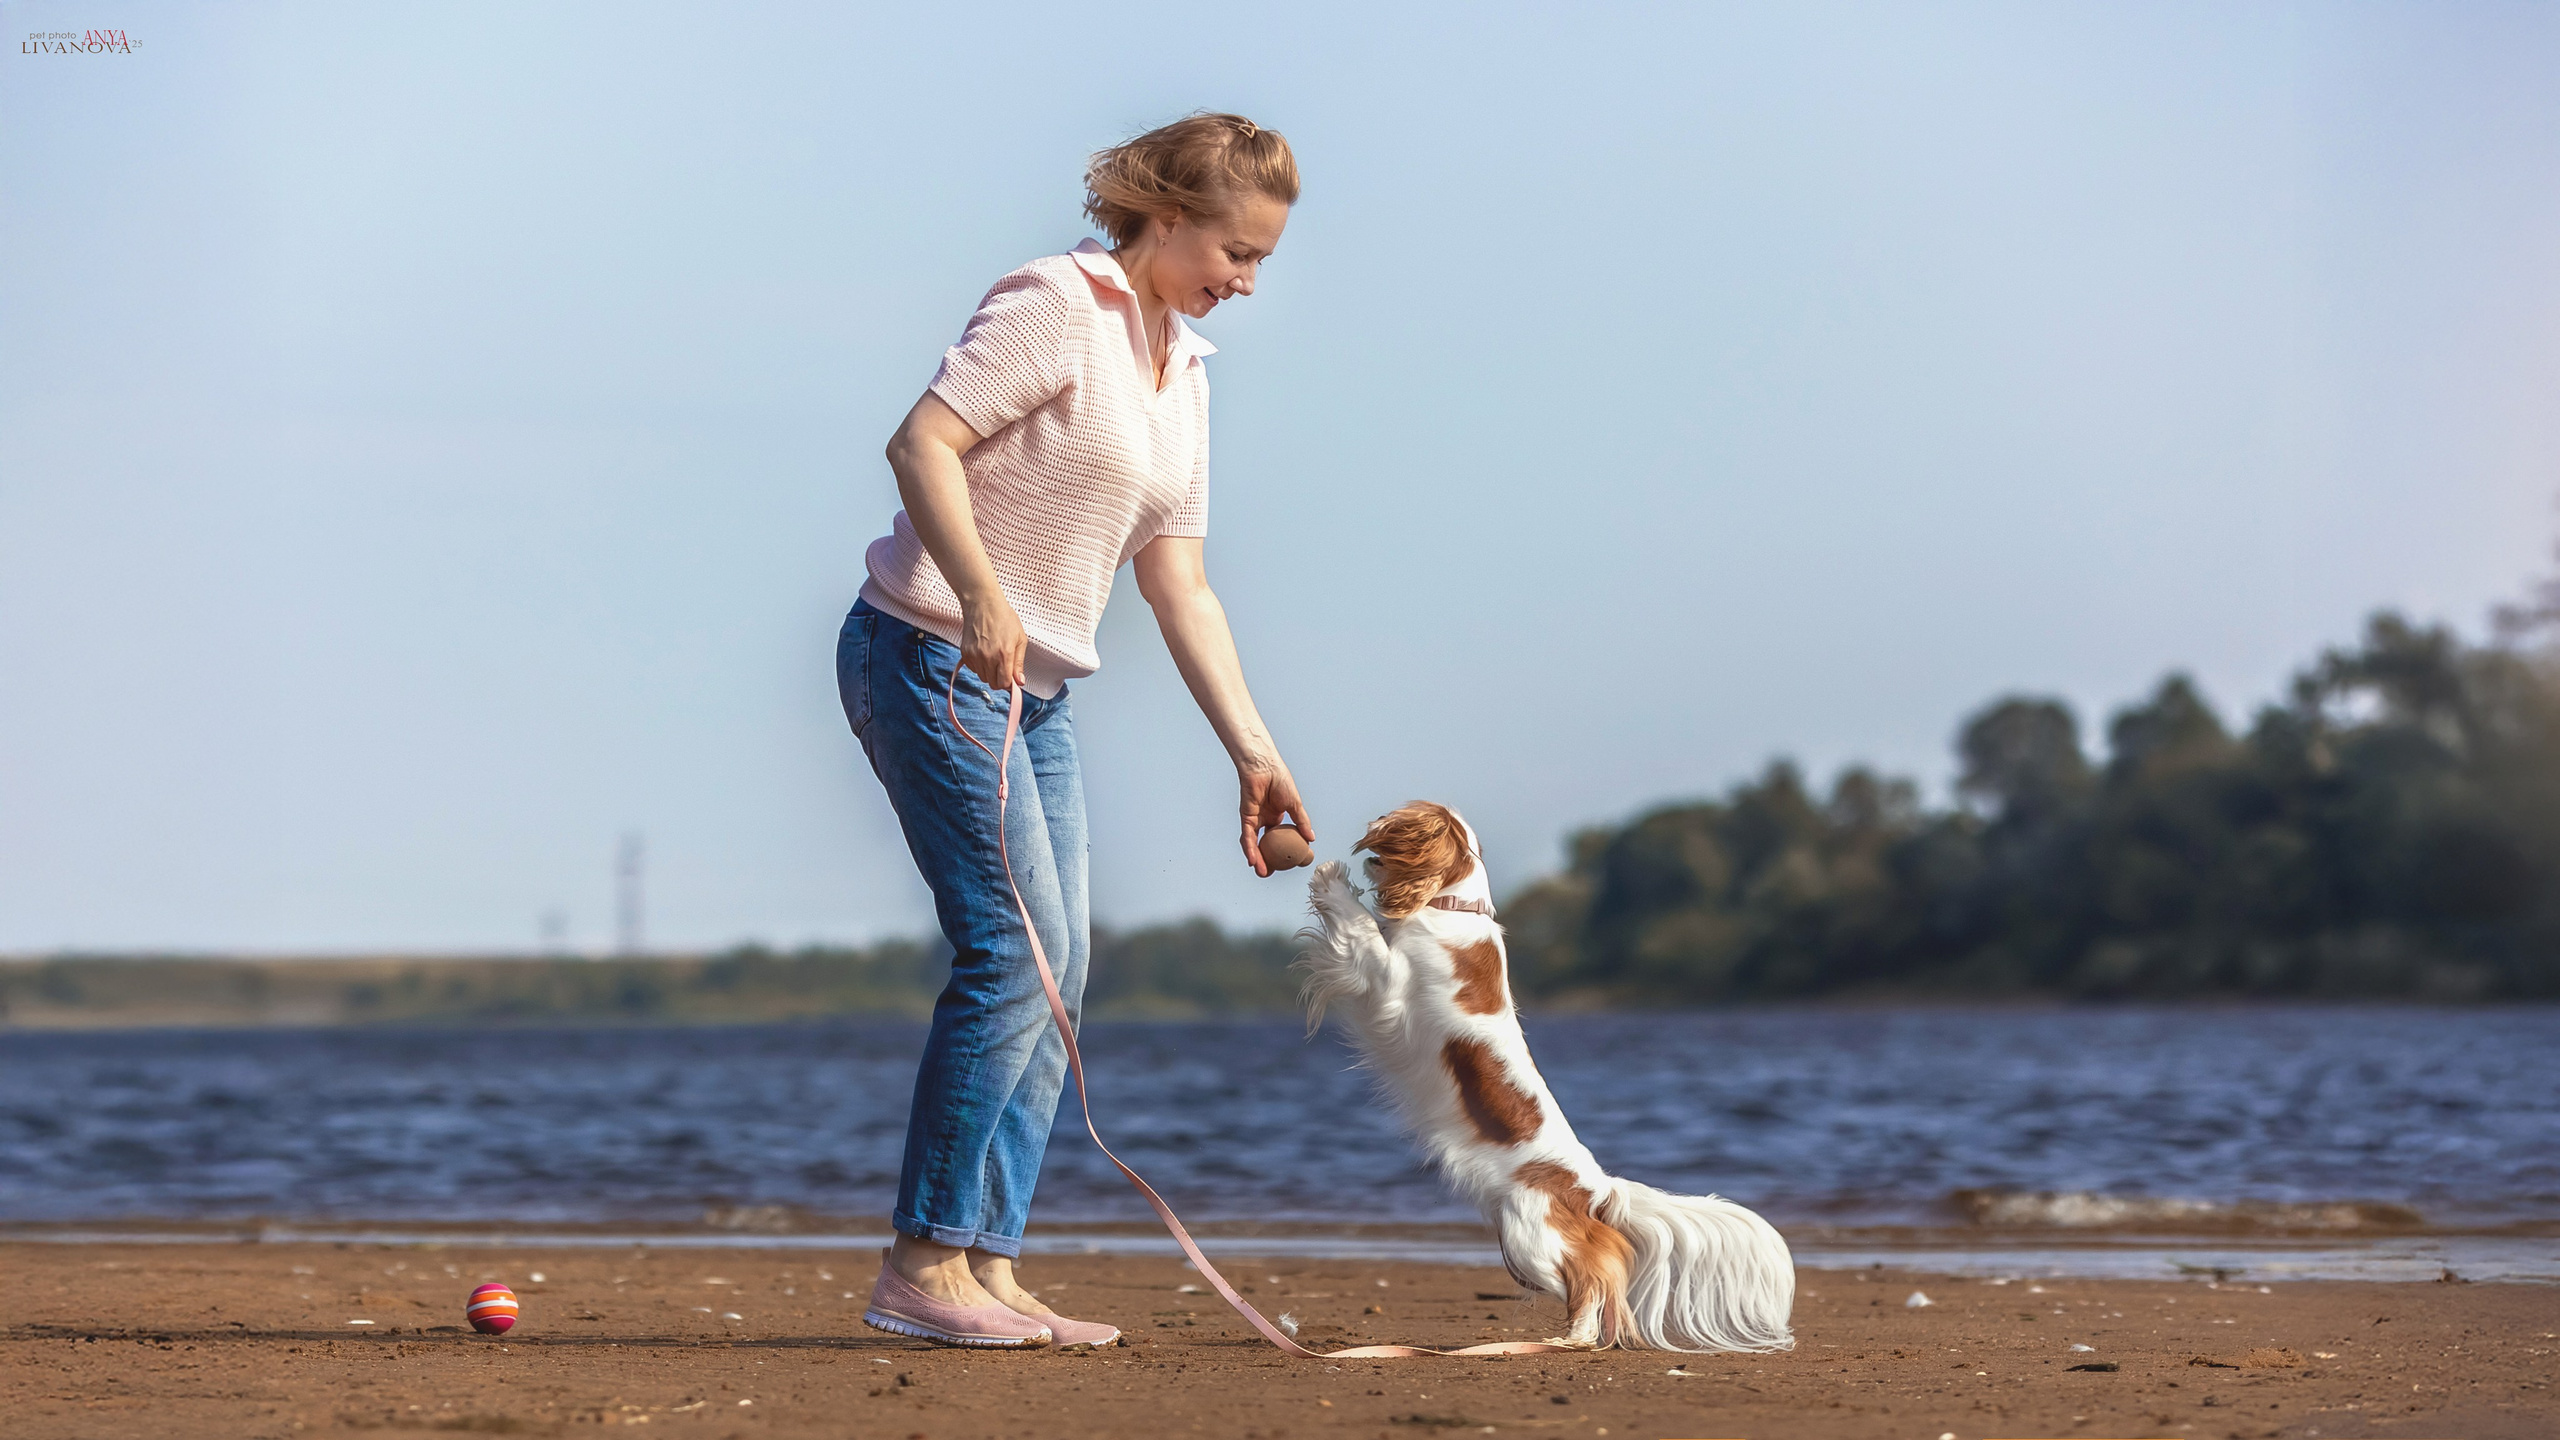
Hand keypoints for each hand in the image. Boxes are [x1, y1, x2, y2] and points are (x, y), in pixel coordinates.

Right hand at [959, 593, 1026, 690]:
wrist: (982, 604)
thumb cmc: (1004, 618)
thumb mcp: (1020, 638)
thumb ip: (1019, 663)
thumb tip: (1019, 682)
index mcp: (1004, 654)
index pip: (1004, 683)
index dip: (1008, 683)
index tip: (1011, 678)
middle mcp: (988, 657)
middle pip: (992, 683)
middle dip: (999, 679)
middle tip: (1003, 667)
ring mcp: (974, 656)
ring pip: (982, 677)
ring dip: (989, 672)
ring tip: (993, 656)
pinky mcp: (965, 653)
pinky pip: (973, 669)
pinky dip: (979, 666)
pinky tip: (984, 653)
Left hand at [1237, 759, 1313, 876]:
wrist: (1265, 766)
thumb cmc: (1280, 780)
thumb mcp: (1296, 805)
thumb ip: (1302, 822)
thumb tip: (1311, 839)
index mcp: (1277, 817)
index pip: (1278, 839)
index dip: (1280, 852)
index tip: (1287, 864)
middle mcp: (1264, 820)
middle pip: (1264, 845)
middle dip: (1265, 860)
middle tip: (1270, 874)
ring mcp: (1254, 819)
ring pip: (1254, 844)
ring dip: (1257, 859)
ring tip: (1262, 873)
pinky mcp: (1246, 817)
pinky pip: (1247, 836)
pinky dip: (1250, 848)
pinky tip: (1253, 860)